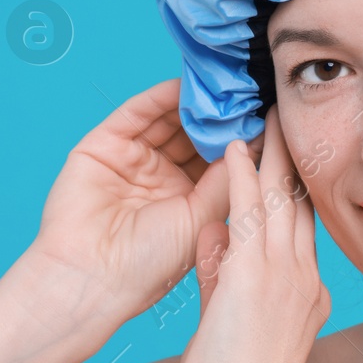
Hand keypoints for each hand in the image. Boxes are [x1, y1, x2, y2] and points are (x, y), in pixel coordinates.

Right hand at [24, 78, 240, 331]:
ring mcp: (132, 160)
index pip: (218, 160)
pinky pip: (135, 113)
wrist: (92, 278)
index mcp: (187, 202)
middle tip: (248, 90)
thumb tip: (254, 142)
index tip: (270, 115)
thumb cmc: (149, 264)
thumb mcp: (202, 218)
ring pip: (168, 119)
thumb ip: (227, 179)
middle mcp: (161, 178)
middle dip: (219, 115)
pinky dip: (160, 97)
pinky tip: (185, 86)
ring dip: (194, 102)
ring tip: (221, 84)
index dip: (240, 139)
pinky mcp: (103, 146)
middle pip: (194, 135)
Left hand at [174, 106, 331, 362]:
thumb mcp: (231, 326)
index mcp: (307, 297)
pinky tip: (237, 144)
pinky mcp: (255, 278)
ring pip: (282, 199)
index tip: (291, 160)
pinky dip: (243, 175)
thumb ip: (222, 277)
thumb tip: (210, 237)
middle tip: (290, 118)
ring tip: (268, 111)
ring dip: (274, 153)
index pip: (303, 230)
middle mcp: (304, 280)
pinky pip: (249, 213)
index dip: (297, 190)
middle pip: (302, 204)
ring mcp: (284, 277)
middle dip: (295, 160)